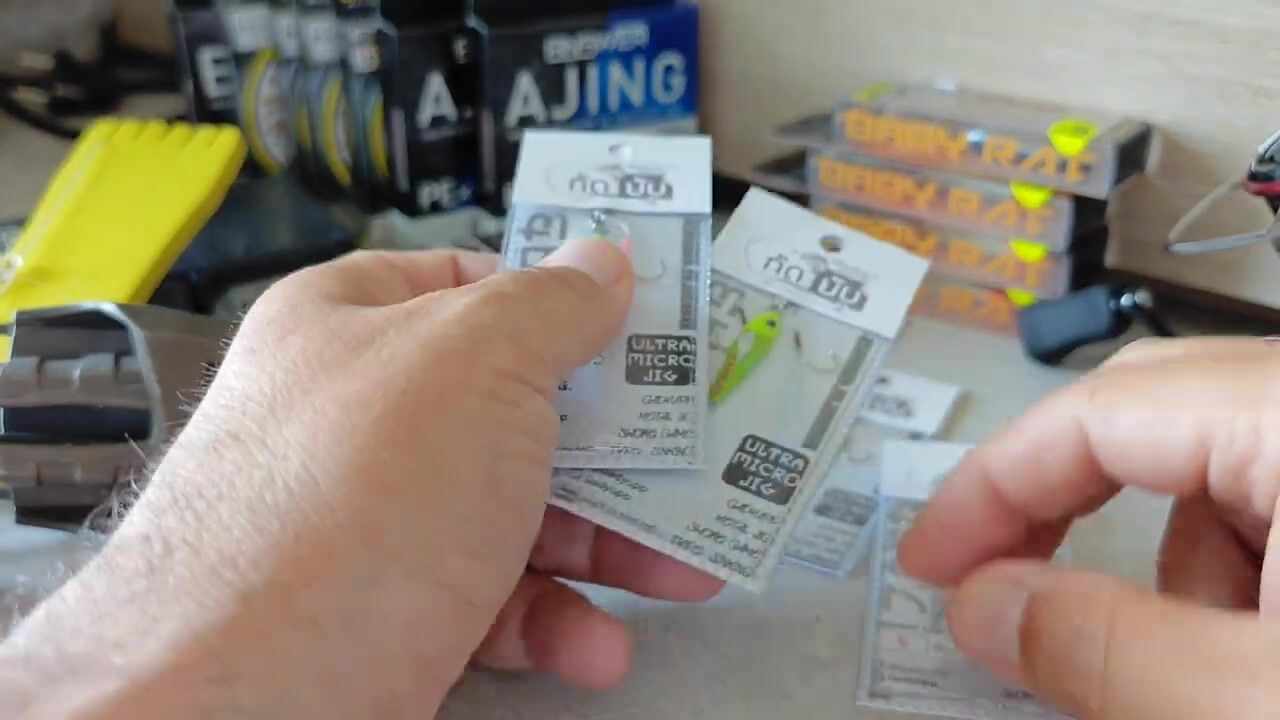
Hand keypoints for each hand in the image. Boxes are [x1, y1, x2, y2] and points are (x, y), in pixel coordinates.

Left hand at [1, 241, 721, 719]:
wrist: (246, 697)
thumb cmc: (350, 501)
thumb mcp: (474, 363)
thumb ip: (551, 304)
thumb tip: (601, 261)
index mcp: (353, 325)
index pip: (469, 283)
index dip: (560, 298)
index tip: (643, 327)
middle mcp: (358, 421)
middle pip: (513, 409)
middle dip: (614, 442)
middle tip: (694, 454)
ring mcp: (371, 525)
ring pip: (514, 515)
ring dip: (606, 547)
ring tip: (680, 573)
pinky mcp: (389, 618)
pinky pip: (491, 602)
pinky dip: (551, 622)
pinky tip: (593, 645)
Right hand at [899, 337, 1279, 719]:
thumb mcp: (1253, 702)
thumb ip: (1103, 646)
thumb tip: (981, 605)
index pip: (1098, 414)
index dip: (991, 489)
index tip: (932, 565)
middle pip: (1146, 410)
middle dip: (1068, 511)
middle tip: (1002, 584)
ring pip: (1218, 459)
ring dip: (1180, 558)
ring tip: (1205, 663)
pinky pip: (1277, 489)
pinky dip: (1245, 563)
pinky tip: (1265, 641)